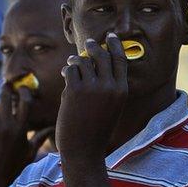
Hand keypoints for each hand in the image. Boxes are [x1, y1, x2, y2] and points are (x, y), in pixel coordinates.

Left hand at [0, 84, 53, 186]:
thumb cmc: (12, 168)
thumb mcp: (28, 154)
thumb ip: (39, 138)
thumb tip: (51, 129)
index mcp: (21, 129)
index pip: (25, 101)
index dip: (24, 91)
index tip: (22, 88)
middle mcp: (6, 126)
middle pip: (5, 97)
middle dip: (6, 90)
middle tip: (6, 86)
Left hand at [57, 32, 127, 160]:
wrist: (83, 149)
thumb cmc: (95, 129)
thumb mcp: (110, 106)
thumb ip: (105, 86)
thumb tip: (89, 62)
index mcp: (121, 90)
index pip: (120, 60)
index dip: (114, 45)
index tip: (110, 36)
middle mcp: (109, 87)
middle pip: (102, 55)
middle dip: (94, 46)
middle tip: (89, 43)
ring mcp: (91, 88)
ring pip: (84, 61)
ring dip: (77, 59)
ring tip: (72, 61)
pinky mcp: (74, 91)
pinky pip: (70, 70)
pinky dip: (68, 70)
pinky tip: (66, 73)